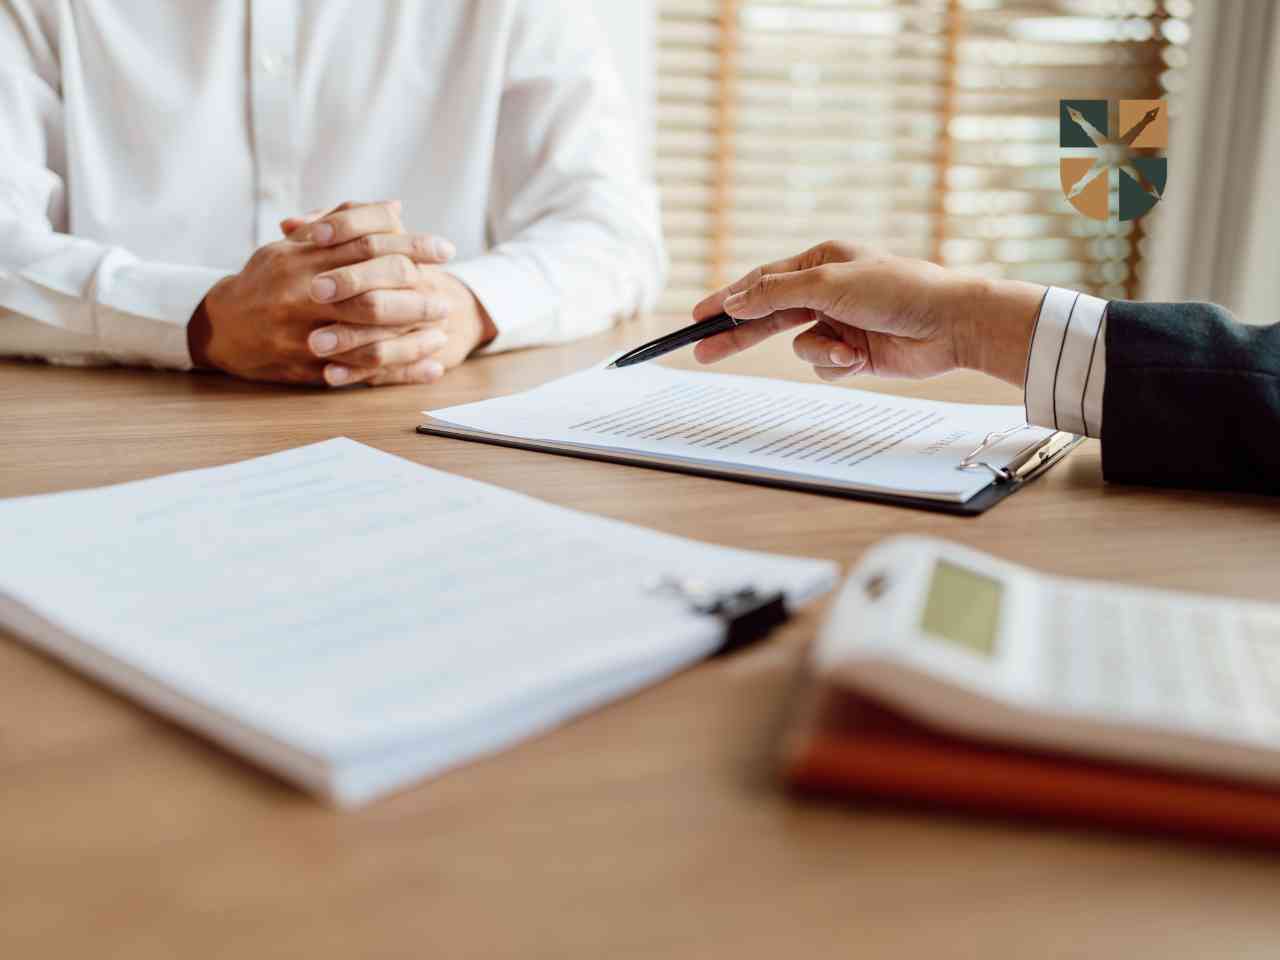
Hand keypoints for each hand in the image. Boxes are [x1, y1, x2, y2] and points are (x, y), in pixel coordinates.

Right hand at [188, 200, 462, 385]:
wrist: (220, 328)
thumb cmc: (266, 280)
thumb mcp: (294, 245)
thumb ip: (342, 224)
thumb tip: (395, 207)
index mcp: (303, 258)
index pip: (366, 245)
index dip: (410, 246)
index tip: (444, 250)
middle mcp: (303, 294)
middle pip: (370, 291)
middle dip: (414, 294)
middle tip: (444, 295)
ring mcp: (303, 332)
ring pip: (367, 334)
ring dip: (411, 335)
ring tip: (443, 332)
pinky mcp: (308, 366)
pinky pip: (361, 372)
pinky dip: (400, 372)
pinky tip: (431, 368)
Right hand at [690, 241, 1044, 385]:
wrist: (951, 325)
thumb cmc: (896, 290)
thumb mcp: (828, 284)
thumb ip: (775, 293)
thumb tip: (735, 300)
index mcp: (820, 261)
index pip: (760, 281)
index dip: (727, 299)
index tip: (696, 316)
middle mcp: (826, 290)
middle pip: (768, 316)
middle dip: (740, 336)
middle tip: (702, 351)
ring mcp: (839, 322)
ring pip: (799, 347)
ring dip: (819, 352)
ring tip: (847, 351)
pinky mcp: (853, 352)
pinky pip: (823, 365)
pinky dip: (838, 365)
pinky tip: (861, 358)